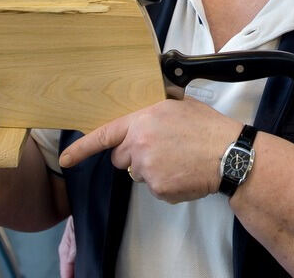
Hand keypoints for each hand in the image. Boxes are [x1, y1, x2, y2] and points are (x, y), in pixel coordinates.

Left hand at [59, 97, 239, 203]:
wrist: (229, 154)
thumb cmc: (207, 128)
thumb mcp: (179, 105)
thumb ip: (154, 108)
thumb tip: (147, 105)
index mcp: (142, 120)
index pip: (103, 135)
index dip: (81, 148)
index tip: (65, 158)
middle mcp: (139, 145)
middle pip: (120, 158)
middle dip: (133, 156)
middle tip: (161, 150)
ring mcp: (147, 169)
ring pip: (138, 174)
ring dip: (152, 170)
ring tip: (178, 160)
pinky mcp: (158, 189)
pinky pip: (154, 189)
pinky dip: (166, 184)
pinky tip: (183, 173)